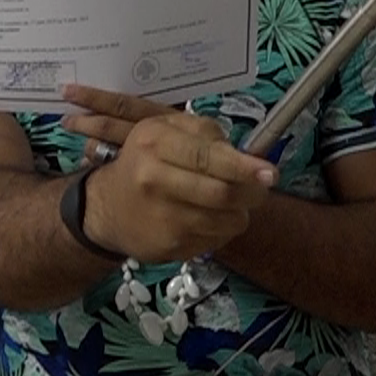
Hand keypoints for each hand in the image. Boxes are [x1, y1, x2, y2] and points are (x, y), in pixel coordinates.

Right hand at [60, 84, 276, 263]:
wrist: (105, 208)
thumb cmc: (144, 161)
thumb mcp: (165, 130)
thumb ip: (205, 134)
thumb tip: (249, 159)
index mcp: (153, 142)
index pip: (207, 156)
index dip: (243, 166)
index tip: (270, 173)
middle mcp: (153, 178)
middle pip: (222, 192)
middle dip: (251, 192)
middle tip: (260, 189)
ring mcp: (161, 215)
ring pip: (227, 219)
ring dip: (239, 212)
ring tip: (227, 202)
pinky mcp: (169, 245)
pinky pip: (217, 238)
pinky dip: (222, 229)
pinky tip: (206, 218)